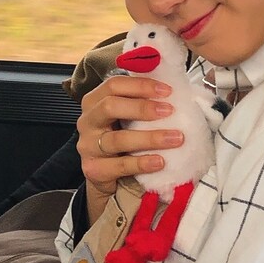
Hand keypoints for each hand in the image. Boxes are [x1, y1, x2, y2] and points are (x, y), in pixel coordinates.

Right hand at [77, 74, 183, 215]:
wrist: (109, 177)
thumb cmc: (122, 139)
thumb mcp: (127, 117)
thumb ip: (140, 102)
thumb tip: (172, 89)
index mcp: (95, 101)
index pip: (114, 85)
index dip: (140, 85)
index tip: (167, 90)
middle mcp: (88, 121)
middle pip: (110, 107)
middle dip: (142, 107)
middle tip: (169, 111)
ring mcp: (88, 146)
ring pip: (118, 139)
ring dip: (150, 138)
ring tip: (175, 138)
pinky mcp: (94, 169)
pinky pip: (120, 165)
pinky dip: (142, 163)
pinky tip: (160, 161)